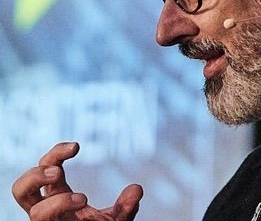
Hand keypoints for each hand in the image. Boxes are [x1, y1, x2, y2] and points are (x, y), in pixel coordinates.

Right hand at [12, 142, 142, 220]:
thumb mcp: (115, 220)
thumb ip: (126, 206)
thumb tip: (137, 189)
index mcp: (59, 196)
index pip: (48, 166)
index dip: (57, 152)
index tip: (77, 146)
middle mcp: (46, 209)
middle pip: (22, 186)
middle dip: (37, 172)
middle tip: (60, 171)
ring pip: (23, 201)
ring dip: (44, 191)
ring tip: (75, 192)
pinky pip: (40, 219)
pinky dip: (59, 205)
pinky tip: (82, 201)